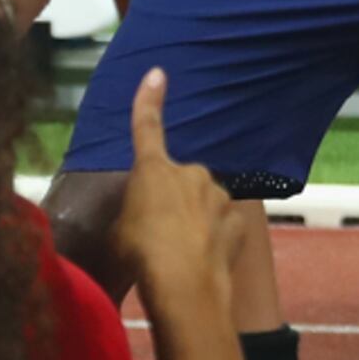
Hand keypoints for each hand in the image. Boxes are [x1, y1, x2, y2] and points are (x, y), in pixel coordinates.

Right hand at [115, 68, 243, 330]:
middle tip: (160, 236)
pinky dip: (215, 240)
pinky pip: (224, 226)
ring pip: (205, 203)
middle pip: (180, 182)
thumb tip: (144, 218)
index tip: (157, 74)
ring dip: (195, 222)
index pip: (146, 127)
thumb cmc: (140, 255)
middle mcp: (191, 173)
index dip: (148, 100)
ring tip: (181, 256)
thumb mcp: (119, 231)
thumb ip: (134, 213)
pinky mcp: (239, 222)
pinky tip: (205, 261)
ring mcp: (219, 196)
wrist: (184, 286)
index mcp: (153, 170)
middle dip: (173, 201)